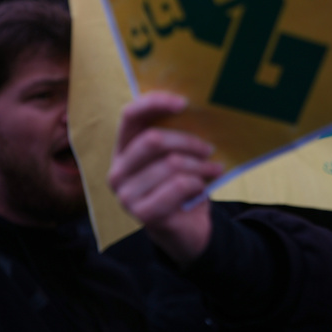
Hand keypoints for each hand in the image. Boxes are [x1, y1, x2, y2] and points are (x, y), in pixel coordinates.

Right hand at [108, 92, 223, 267]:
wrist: (187, 229)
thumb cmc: (181, 185)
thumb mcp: (177, 156)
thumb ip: (177, 134)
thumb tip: (199, 106)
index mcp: (124, 149)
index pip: (130, 116)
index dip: (154, 103)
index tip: (183, 103)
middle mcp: (118, 171)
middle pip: (154, 140)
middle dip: (188, 142)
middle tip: (209, 148)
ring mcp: (126, 195)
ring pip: (171, 164)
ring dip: (200, 166)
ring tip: (214, 169)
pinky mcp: (142, 213)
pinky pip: (178, 185)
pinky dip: (197, 184)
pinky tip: (202, 188)